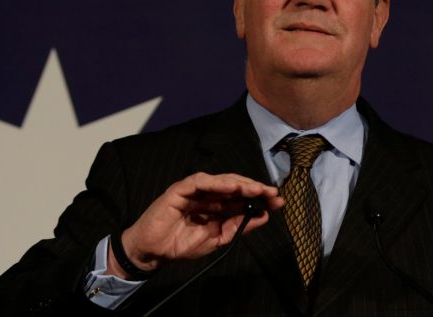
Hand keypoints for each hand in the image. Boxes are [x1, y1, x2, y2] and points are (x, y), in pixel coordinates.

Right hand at [107, 172, 282, 276]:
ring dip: (240, 183)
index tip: (278, 201)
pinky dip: (217, 182)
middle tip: (272, 193)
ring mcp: (195, 190)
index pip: (243, 197)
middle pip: (236, 186)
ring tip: (257, 189)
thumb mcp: (217, 238)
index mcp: (218, 206)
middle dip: (255, 188)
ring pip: (221, 180)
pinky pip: (200, 181)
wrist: (154, 252)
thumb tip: (263, 217)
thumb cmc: (182, 244)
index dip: (261, 198)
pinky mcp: (181, 189)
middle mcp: (209, 195)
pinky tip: (232, 187)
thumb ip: (238, 226)